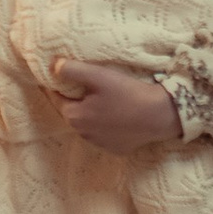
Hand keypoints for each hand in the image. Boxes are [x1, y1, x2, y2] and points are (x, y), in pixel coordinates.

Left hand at [50, 57, 179, 153]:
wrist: (160, 115)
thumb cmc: (127, 93)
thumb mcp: (98, 76)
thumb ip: (73, 70)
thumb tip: (52, 65)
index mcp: (74, 116)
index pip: (55, 97)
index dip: (54, 85)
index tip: (55, 75)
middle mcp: (83, 134)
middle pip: (72, 111)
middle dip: (72, 99)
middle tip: (79, 84)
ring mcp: (100, 144)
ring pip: (87, 124)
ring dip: (88, 112)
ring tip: (98, 99)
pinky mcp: (116, 148)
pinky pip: (103, 133)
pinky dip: (104, 124)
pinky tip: (114, 114)